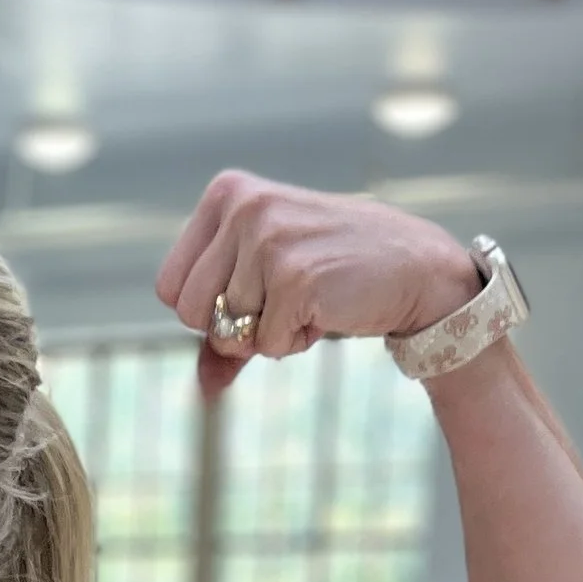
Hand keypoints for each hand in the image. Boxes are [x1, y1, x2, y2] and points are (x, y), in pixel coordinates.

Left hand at [156, 174, 479, 398]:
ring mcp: (269, 239)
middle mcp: (243, 207)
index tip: (254, 290)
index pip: (170, 287)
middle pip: (190, 313)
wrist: (412, 268)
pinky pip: (268, 346)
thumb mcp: (267, 289)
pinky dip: (296, 342)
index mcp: (227, 193)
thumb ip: (224, 331)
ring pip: (228, 333)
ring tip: (308, 298)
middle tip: (281, 299)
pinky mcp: (296, 277)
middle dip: (234, 326)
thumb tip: (202, 387)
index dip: (209, 310)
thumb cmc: (333, 274)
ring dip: (269, 334)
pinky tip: (326, 308)